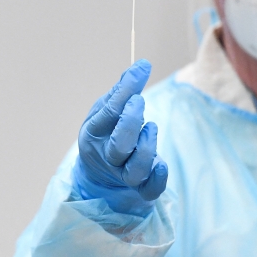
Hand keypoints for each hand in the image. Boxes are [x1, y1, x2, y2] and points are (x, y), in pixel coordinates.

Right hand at [71, 60, 168, 215]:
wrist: (98, 175)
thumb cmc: (105, 135)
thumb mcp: (105, 111)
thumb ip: (121, 92)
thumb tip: (141, 65)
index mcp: (94, 133)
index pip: (109, 112)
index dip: (126, 90)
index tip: (142, 69)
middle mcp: (107, 157)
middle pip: (120, 146)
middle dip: (131, 121)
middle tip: (138, 101)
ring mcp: (122, 175)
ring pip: (136, 169)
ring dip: (146, 147)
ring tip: (150, 127)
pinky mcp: (139, 188)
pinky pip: (150, 190)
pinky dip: (157, 179)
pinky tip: (162, 165)